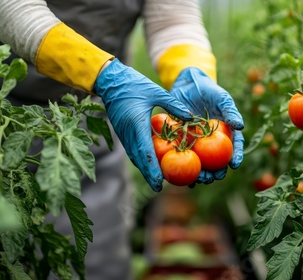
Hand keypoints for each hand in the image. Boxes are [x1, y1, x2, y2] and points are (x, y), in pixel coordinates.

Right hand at [94, 58, 191, 191]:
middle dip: (148, 175)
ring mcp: (124, 135)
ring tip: (155, 180)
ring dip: (144, 169)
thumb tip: (191, 118)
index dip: (152, 169)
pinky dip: (140, 159)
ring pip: (135, 157)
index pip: (145, 152)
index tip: (159, 182)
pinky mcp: (123, 133)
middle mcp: (129, 134)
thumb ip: (174, 105)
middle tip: (158, 188)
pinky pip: (132, 150)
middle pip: (139, 160)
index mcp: (137, 125)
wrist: (111, 81)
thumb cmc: (134, 84)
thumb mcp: (156, 92)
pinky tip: (148, 164)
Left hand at [170, 67, 244, 184]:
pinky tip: (181, 176)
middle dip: (216, 172)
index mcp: (226, 132)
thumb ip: (230, 111)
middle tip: (213, 178)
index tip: (234, 165)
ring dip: (200, 174)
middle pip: (216, 161)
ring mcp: (197, 143)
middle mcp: (212, 141)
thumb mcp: (221, 98)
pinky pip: (182, 155)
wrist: (187, 84)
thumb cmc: (208, 90)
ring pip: (200, 163)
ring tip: (199, 180)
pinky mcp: (182, 141)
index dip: (235, 156)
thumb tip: (240, 126)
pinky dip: (182, 166)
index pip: (234, 146)